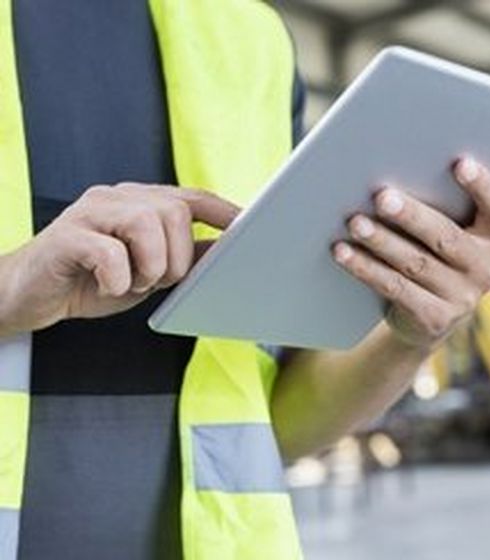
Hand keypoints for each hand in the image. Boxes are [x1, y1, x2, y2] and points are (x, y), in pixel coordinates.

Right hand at [0, 183, 238, 335]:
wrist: (30, 296)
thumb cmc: (94, 281)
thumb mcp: (151, 271)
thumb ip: (186, 257)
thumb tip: (230, 250)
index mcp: (142, 203)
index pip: (193, 197)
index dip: (225, 212)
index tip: (252, 228)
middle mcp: (118, 198)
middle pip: (174, 211)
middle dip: (177, 257)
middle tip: (155, 280)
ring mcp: (90, 212)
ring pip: (145, 224)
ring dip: (149, 265)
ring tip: (132, 283)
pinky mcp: (66, 235)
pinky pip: (108, 251)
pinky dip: (118, 278)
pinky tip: (110, 287)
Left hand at [333, 157, 489, 349]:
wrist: (428, 314)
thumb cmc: (434, 251)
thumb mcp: (447, 227)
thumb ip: (439, 202)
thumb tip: (391, 173)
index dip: (483, 186)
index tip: (460, 162)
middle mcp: (486, 269)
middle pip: (447, 237)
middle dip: (412, 215)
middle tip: (382, 196)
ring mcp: (462, 298)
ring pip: (416, 263)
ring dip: (381, 241)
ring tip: (355, 222)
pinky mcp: (435, 319)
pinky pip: (395, 289)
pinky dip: (366, 268)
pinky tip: (343, 251)